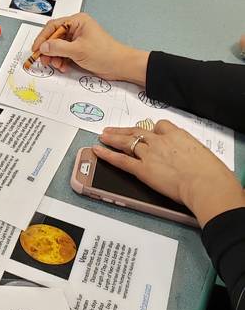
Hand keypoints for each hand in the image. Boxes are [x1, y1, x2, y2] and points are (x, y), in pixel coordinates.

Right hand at [31, 13, 148, 82]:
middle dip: (48, 50)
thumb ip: (58, 48)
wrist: (120, 66)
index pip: (53, 26)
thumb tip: (43, 47)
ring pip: (58, 47)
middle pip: (54, 37)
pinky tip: (64, 67)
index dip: (42, 38)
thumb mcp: (78, 50)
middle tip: (44, 60)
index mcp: (77, 21)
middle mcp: (76, 28)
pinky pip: (64, 54)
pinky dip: (62, 61)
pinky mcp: (79, 50)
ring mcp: (78, 39)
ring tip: (57, 65)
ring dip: (55, 57)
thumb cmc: (104, 53)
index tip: (35, 49)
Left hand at [93, 121, 244, 226]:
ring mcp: (149, 154)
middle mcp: (161, 141)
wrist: (205, 184)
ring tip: (103, 136)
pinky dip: (107, 154)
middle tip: (114, 129)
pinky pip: (120, 159)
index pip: (160, 126)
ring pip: (126, 142)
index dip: (152, 129)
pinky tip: (98, 150)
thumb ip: (191, 155)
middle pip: (138, 131)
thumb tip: (193, 161)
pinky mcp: (142, 169)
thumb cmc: (210, 174)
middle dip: (124, 130)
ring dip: (113, 138)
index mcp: (178, 135)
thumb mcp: (204, 156)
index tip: (148, 130)